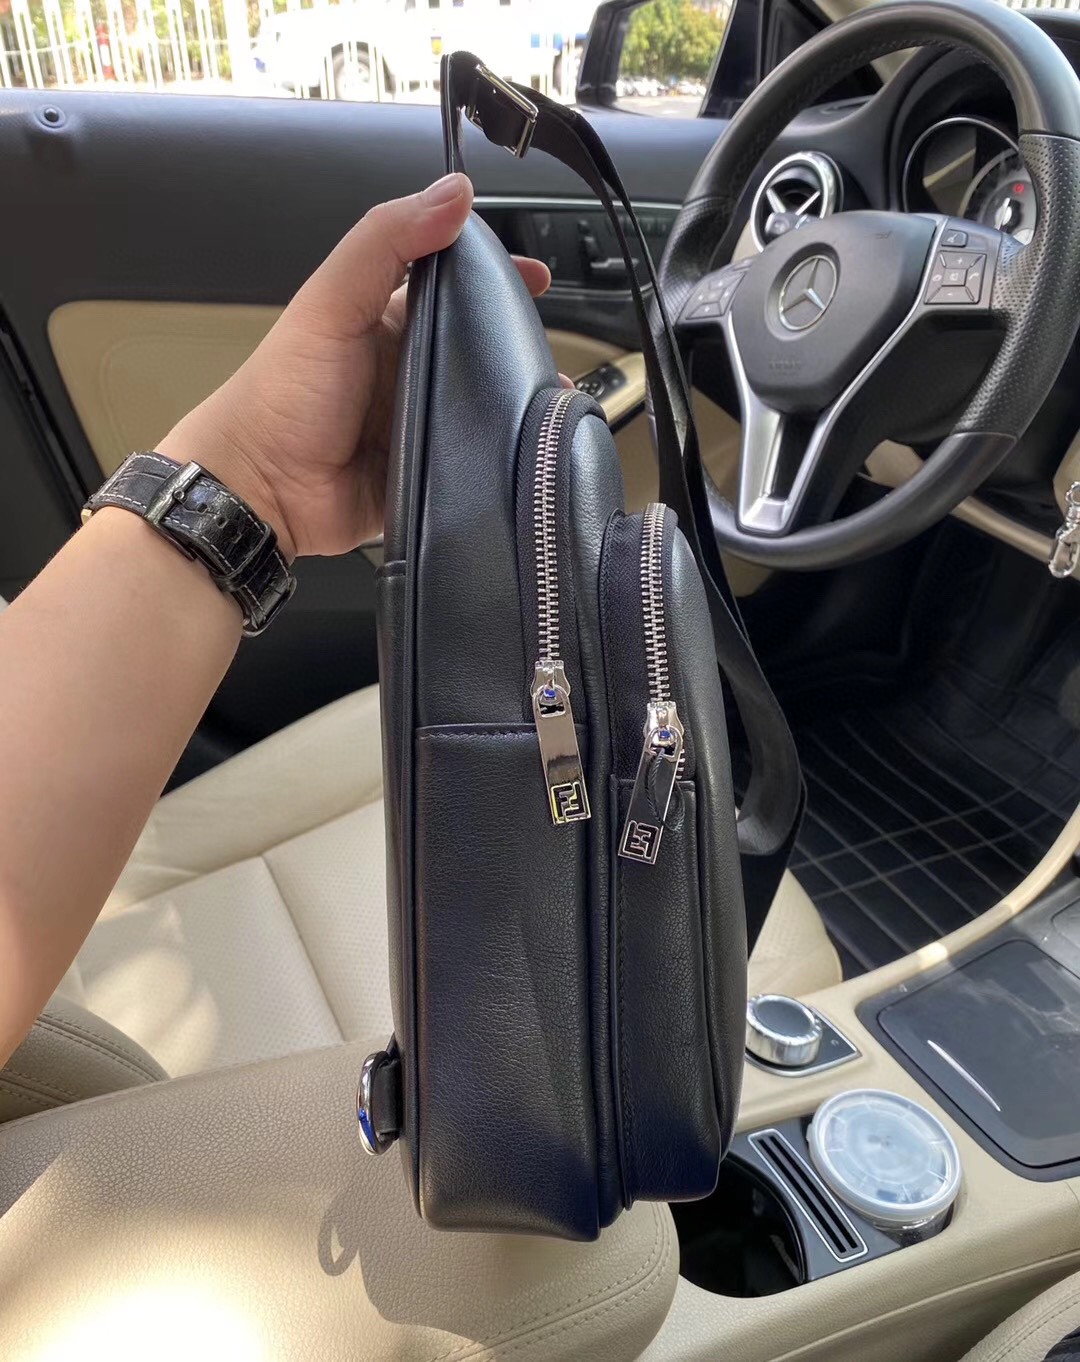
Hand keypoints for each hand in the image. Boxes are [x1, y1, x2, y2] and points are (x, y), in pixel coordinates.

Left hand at [158, 173, 553, 559]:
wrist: (264, 491)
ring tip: (554, 401)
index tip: (536, 278)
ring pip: (489, 406)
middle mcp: (413, 371)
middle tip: (550, 349)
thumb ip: (386, 241)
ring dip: (522, 404)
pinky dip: (507, 456)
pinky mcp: (434, 474)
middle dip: (519, 345)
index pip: (455, 285)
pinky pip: (481, 462)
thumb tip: (454, 192)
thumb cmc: (283, 395)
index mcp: (391, 322)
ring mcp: (426, 424)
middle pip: (482, 348)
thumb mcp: (331, 302)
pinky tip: (534, 450)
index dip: (496, 276)